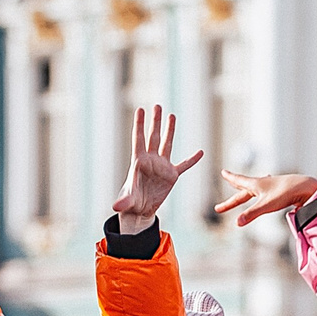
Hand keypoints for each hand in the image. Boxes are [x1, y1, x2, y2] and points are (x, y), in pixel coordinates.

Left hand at [109, 105, 203, 236]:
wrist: (140, 209)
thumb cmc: (131, 202)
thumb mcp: (127, 201)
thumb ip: (123, 202)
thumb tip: (116, 207)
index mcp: (138, 161)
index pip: (139, 139)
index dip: (140, 125)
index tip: (140, 110)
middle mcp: (151, 160)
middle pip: (153, 137)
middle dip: (155, 122)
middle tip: (157, 106)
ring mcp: (162, 166)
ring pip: (167, 144)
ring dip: (169, 131)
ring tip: (172, 116)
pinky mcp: (171, 176)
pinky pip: (184, 166)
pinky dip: (192, 160)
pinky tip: (200, 152)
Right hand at [213, 170, 316, 227]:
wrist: (305, 187)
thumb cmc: (285, 194)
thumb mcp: (266, 206)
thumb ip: (251, 214)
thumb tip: (237, 223)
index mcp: (257, 185)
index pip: (240, 181)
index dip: (231, 178)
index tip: (223, 171)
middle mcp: (263, 183)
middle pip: (245, 187)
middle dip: (235, 186)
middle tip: (226, 180)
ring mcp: (272, 186)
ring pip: (256, 186)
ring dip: (248, 186)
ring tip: (245, 184)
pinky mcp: (281, 189)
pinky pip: (267, 189)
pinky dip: (262, 189)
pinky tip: (269, 187)